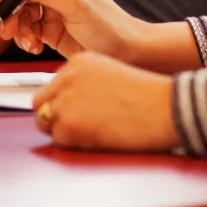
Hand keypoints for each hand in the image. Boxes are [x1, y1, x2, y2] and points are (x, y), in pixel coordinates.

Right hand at [0, 0, 146, 60]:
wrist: (129, 54)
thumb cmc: (112, 27)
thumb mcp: (77, 6)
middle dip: (11, 12)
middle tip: (7, 29)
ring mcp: (53, 12)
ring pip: (21, 15)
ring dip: (19, 29)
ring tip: (28, 43)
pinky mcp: (51, 32)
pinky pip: (28, 31)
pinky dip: (26, 39)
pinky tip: (34, 47)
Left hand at [32, 52, 178, 152]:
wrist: (165, 107)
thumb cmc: (149, 96)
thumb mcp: (111, 74)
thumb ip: (87, 83)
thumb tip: (73, 103)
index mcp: (78, 61)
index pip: (53, 85)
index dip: (63, 102)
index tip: (76, 112)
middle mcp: (68, 76)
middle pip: (41, 102)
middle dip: (54, 116)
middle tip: (76, 127)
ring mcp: (66, 99)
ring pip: (46, 122)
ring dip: (64, 132)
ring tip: (91, 133)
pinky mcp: (70, 123)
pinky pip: (58, 140)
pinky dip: (74, 145)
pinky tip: (97, 139)